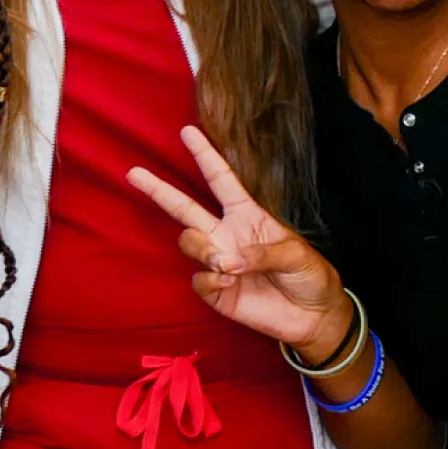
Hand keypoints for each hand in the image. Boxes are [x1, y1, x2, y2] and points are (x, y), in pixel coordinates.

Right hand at [127, 126, 353, 361]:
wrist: (313, 316)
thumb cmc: (309, 275)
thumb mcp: (295, 254)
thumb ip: (262, 252)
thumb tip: (228, 261)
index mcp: (247, 215)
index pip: (222, 180)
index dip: (206, 156)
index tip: (188, 132)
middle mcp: (227, 235)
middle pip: (185, 208)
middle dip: (159, 190)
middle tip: (134, 172)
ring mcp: (218, 262)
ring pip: (189, 242)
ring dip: (203, 250)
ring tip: (227, 265)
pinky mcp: (215, 291)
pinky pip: (198, 279)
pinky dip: (211, 279)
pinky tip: (230, 283)